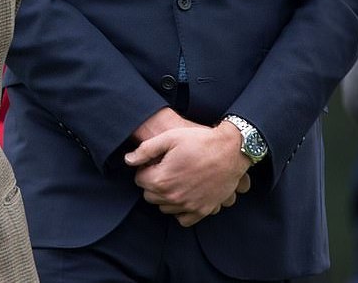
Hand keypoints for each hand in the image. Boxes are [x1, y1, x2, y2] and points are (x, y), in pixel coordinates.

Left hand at [125, 120, 250, 226]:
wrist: (230, 151)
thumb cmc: (199, 141)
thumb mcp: (170, 137)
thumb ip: (146, 150)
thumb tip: (128, 160)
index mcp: (162, 179)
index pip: (140, 180)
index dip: (145, 168)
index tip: (154, 161)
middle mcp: (173, 197)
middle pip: (150, 196)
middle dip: (152, 183)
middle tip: (164, 169)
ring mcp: (189, 206)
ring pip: (164, 208)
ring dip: (165, 196)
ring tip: (174, 180)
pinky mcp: (203, 210)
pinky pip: (183, 220)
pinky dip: (180, 210)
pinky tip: (183, 195)